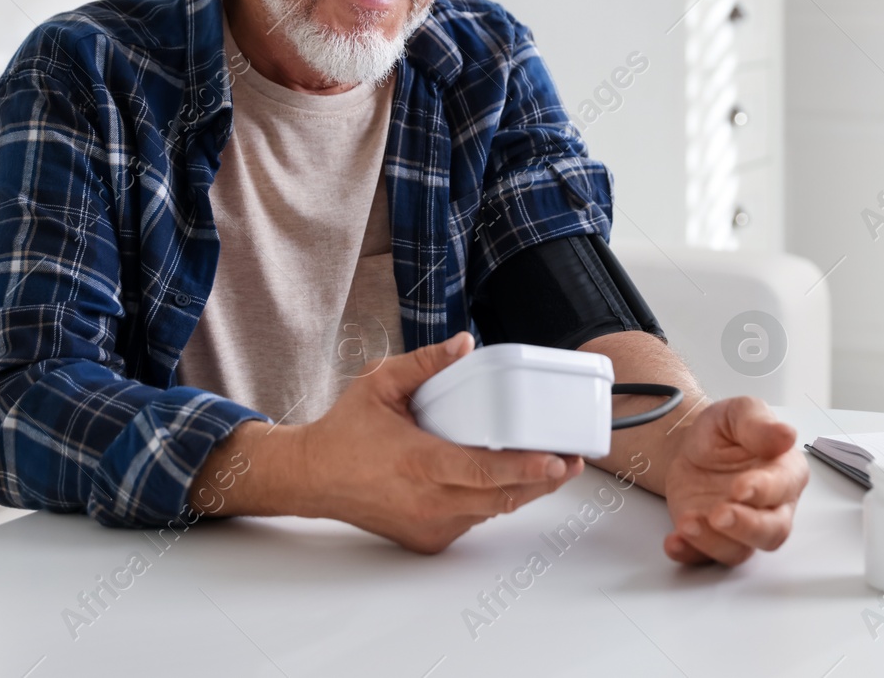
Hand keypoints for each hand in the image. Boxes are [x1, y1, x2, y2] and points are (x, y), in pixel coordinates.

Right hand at [293, 332, 583, 552]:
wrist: (312, 478)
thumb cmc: (345, 431)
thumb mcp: (380, 384)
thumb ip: (425, 363)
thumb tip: (465, 343)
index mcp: (419, 463)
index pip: (483, 473)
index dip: (526, 469)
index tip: (558, 460)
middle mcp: (427, 501)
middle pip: (501, 498)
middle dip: (542, 480)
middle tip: (572, 460)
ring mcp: (429, 525)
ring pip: (490, 511)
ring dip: (522, 491)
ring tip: (551, 467)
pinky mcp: (427, 538)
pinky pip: (472, 519)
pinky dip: (491, 501)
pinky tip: (507, 480)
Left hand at [660, 397, 806, 565]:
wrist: (690, 446)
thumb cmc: (724, 431)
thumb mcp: (739, 412)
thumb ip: (759, 423)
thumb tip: (785, 434)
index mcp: (784, 472)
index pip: (784, 488)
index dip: (764, 490)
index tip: (741, 487)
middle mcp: (770, 507)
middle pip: (772, 531)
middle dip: (746, 527)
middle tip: (718, 514)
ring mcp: (741, 527)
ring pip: (740, 550)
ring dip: (713, 542)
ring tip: (687, 522)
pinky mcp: (713, 538)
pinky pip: (706, 558)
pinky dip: (690, 554)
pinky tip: (674, 542)